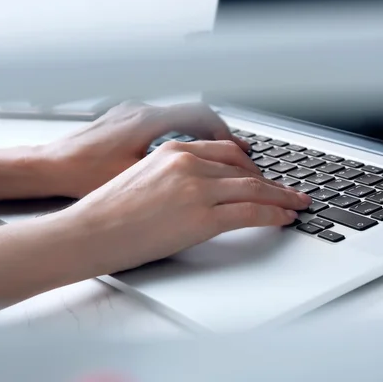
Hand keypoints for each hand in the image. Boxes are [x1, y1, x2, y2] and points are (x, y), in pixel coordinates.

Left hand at [42, 101, 249, 197]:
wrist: (44, 168)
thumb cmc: (80, 175)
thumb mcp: (131, 179)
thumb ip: (171, 179)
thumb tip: (206, 193)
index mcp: (147, 122)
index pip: (203, 117)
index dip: (229, 137)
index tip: (247, 156)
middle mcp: (143, 112)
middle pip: (198, 116)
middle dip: (226, 139)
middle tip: (247, 159)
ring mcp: (133, 114)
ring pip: (183, 120)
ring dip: (207, 138)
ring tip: (224, 159)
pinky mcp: (124, 122)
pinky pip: (166, 123)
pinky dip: (185, 137)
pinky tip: (189, 157)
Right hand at [61, 140, 311, 272]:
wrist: (87, 232)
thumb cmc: (107, 211)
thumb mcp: (144, 177)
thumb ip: (176, 174)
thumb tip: (202, 187)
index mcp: (174, 149)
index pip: (226, 152)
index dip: (251, 164)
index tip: (263, 173)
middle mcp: (189, 162)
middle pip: (245, 168)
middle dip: (271, 180)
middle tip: (288, 189)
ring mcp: (197, 188)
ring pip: (254, 188)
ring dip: (280, 197)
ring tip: (295, 204)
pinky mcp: (202, 217)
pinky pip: (250, 212)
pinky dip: (273, 214)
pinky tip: (284, 217)